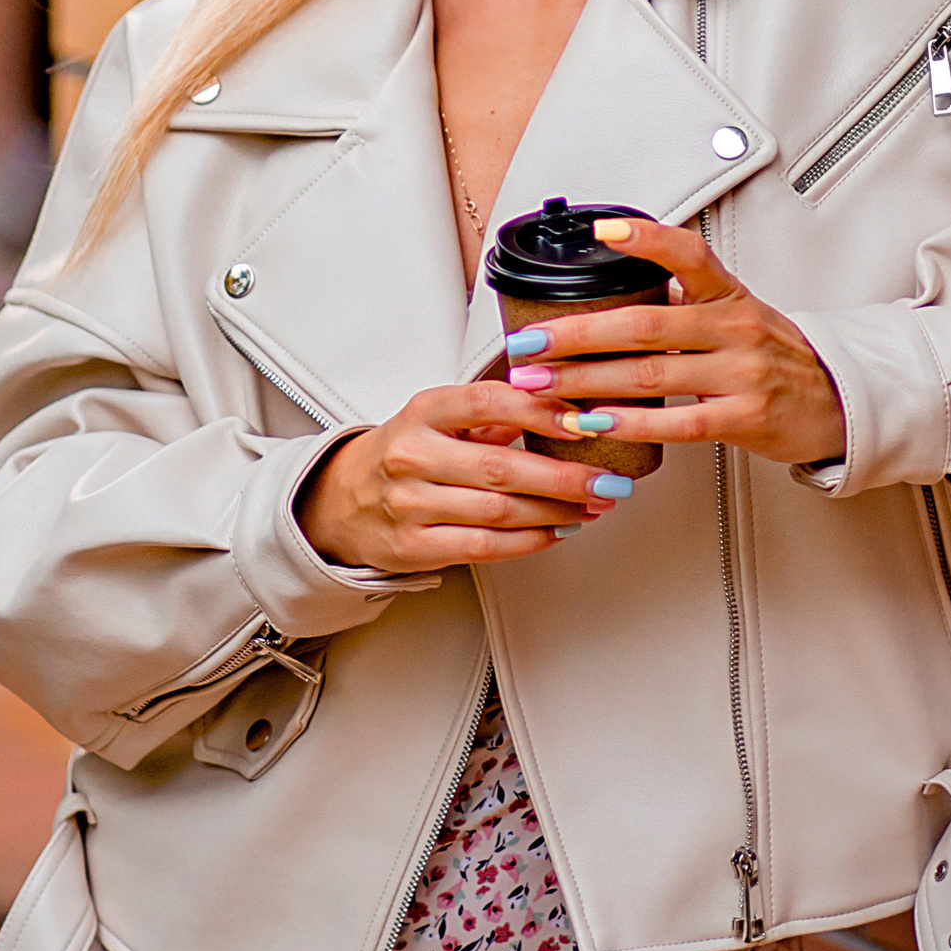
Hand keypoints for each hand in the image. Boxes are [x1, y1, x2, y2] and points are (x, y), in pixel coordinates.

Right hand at [298, 381, 657, 576]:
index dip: (540, 412)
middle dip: (565, 478)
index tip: (584, 422)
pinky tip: (556, 531)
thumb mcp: (439, 417)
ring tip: (591, 507)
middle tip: (607, 482)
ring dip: (555, 512)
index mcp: (424, 411)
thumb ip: (493, 413)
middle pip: (501, 467)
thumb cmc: (405, 452)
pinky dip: (528, 541)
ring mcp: (409, 504)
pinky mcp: (413, 547)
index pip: (487, 403)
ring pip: (498, 511)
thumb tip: (564, 409)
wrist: (343, 501)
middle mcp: (413, 456)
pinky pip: (482, 547)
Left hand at [501, 216, 847, 477]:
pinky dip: (628, 423)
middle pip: (644, 324)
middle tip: (529, 342)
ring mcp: (742, 373)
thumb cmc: (773, 357)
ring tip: (541, 386)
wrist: (835, 401)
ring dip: (585, 382)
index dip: (646, 238)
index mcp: (728, 294)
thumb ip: (683, 301)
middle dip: (576, 334)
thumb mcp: (735, 313)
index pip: (688, 253)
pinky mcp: (745, 418)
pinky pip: (678, 422)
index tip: (601, 230)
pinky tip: (592, 423)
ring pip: (649, 375)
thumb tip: (610, 288)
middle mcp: (736, 327)